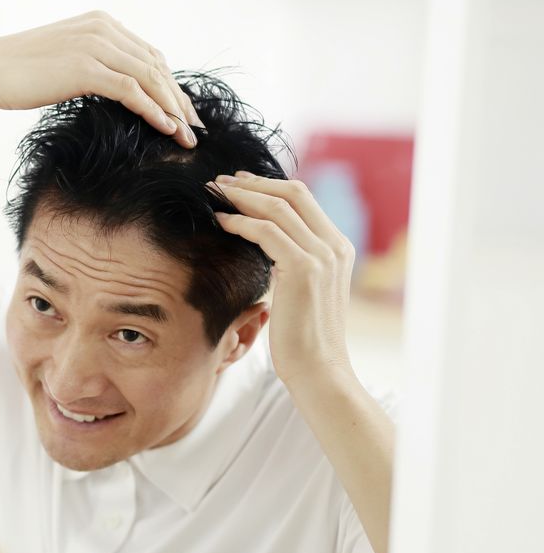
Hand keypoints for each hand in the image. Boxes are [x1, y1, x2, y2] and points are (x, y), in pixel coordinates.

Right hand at [0, 11, 201, 147]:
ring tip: (186, 136)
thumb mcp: (60, 63)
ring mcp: (94, 45)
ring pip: (150, 78)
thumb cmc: (15, 75)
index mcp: (99, 24)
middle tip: (194, 128)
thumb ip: (89, 67)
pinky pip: (131, 91)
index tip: (183, 112)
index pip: (148, 55)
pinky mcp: (85, 67)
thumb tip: (111, 92)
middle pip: (156, 65)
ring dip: (173, 108)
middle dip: (178, 99)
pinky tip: (166, 129)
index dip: (170, 85)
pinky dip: (153, 111)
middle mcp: (102, 28)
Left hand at [213, 173, 356, 386]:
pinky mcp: (304, 269)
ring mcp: (322, 256)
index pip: (303, 199)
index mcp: (339, 248)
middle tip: (221, 182)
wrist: (319, 370)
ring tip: (214, 194)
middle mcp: (335, 246)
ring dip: (241, 197)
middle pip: (293, 193)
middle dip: (253, 183)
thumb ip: (293, 262)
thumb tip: (266, 244)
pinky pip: (266, 232)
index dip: (267, 186)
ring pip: (278, 207)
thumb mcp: (303, 292)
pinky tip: (221, 222)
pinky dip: (240, 222)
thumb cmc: (303, 338)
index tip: (238, 184)